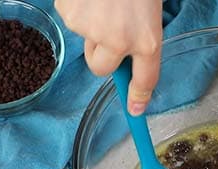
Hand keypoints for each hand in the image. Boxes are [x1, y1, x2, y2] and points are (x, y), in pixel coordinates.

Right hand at [56, 0, 162, 115]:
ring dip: (90, 23)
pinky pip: (71, 18)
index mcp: (147, 41)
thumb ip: (140, 36)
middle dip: (102, 55)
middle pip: (102, 69)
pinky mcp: (69, 14)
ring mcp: (91, 29)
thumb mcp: (148, 9)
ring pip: (85, 39)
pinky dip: (77, 7)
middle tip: (108, 31)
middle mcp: (119, 41)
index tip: (135, 110)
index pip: (145, 80)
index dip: (138, 97)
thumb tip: (126, 56)